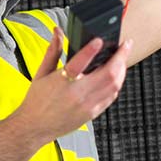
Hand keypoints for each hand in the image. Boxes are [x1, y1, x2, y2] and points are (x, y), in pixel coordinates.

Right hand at [10, 36, 131, 147]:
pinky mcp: (92, 113)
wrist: (35, 127)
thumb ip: (53, 51)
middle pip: (108, 74)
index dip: (91, 50)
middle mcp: (76, 95)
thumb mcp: (41, 73)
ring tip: (122, 59)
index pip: (79, 63)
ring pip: (114, 85)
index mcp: (61, 82)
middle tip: (125, 46)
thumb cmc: (37, 102)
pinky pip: (111, 97)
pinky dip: (116, 84)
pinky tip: (115, 77)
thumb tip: (57, 33)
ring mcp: (87, 105)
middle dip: (121, 57)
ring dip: (122, 70)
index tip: (100, 40)